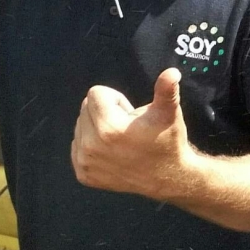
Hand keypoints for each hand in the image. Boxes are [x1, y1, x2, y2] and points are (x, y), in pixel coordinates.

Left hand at [71, 69, 191, 199]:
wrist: (167, 178)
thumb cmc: (167, 141)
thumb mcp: (168, 113)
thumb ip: (166, 90)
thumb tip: (172, 72)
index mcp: (108, 127)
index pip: (96, 93)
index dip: (116, 99)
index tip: (130, 114)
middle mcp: (91, 146)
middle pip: (85, 108)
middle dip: (105, 111)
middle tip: (127, 127)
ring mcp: (85, 162)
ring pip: (81, 126)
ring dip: (97, 127)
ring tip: (120, 139)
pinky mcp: (83, 174)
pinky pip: (77, 145)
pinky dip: (91, 144)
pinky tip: (112, 152)